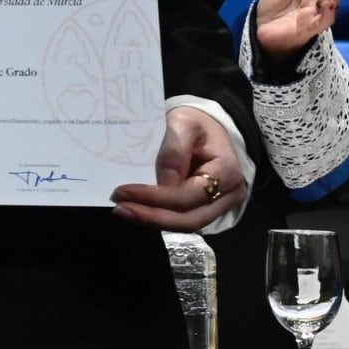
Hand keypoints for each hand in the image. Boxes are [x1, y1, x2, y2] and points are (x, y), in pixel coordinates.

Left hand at [116, 101, 246, 233]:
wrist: (207, 127)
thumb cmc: (196, 123)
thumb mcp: (184, 123)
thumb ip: (174, 150)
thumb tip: (162, 184)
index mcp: (227, 171)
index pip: (189, 195)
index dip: (155, 197)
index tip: (123, 192)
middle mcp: (229, 194)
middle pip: (189, 219)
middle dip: (152, 216)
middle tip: (119, 208)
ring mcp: (221, 205)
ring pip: (186, 225)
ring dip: (153, 220)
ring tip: (123, 210)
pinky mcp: (207, 208)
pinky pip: (183, 218)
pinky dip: (159, 216)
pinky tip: (137, 209)